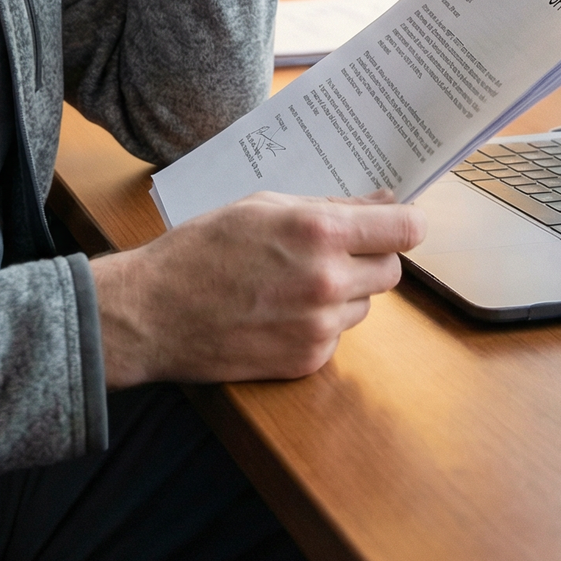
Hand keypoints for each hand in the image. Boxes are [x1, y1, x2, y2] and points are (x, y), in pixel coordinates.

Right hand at [90, 191, 426, 386]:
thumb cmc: (203, 247)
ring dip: (345, 292)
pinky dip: (319, 322)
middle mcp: (327, 281)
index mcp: (319, 231)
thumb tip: (386, 200)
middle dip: (371, 257)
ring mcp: (319, 326)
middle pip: (391, 270)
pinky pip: (337, 335)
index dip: (406, 223)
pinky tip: (280, 310)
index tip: (401, 222)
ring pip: (365, 304)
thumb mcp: (263, 206)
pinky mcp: (308, 360)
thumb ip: (331, 205)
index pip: (404, 229)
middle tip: (333, 250)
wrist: (154, 312)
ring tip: (293, 280)